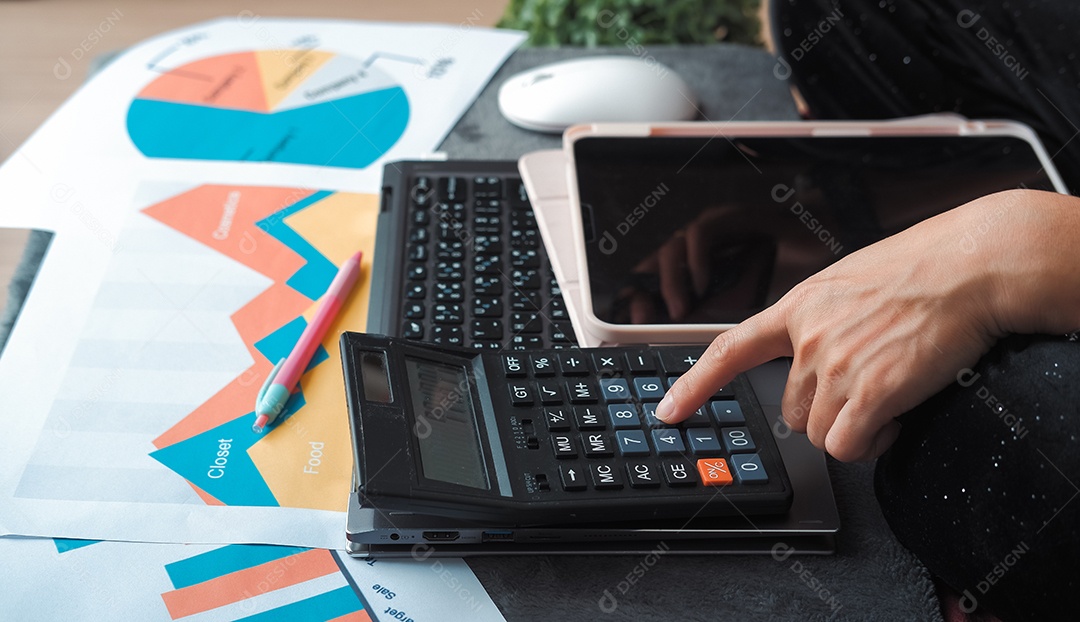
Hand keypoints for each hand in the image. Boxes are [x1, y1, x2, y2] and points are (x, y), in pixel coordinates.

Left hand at [654, 189, 1079, 461]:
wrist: (970, 265)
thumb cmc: (923, 268)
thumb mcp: (850, 281)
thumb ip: (822, 319)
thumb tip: (816, 352)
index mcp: (798, 307)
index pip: (730, 349)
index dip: (694, 385)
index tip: (669, 411)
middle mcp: (808, 338)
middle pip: (791, 410)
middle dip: (825, 412)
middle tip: (866, 393)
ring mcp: (836, 365)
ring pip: (819, 433)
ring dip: (852, 430)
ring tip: (889, 400)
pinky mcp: (870, 391)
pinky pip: (848, 446)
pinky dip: (871, 444)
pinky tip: (896, 419)